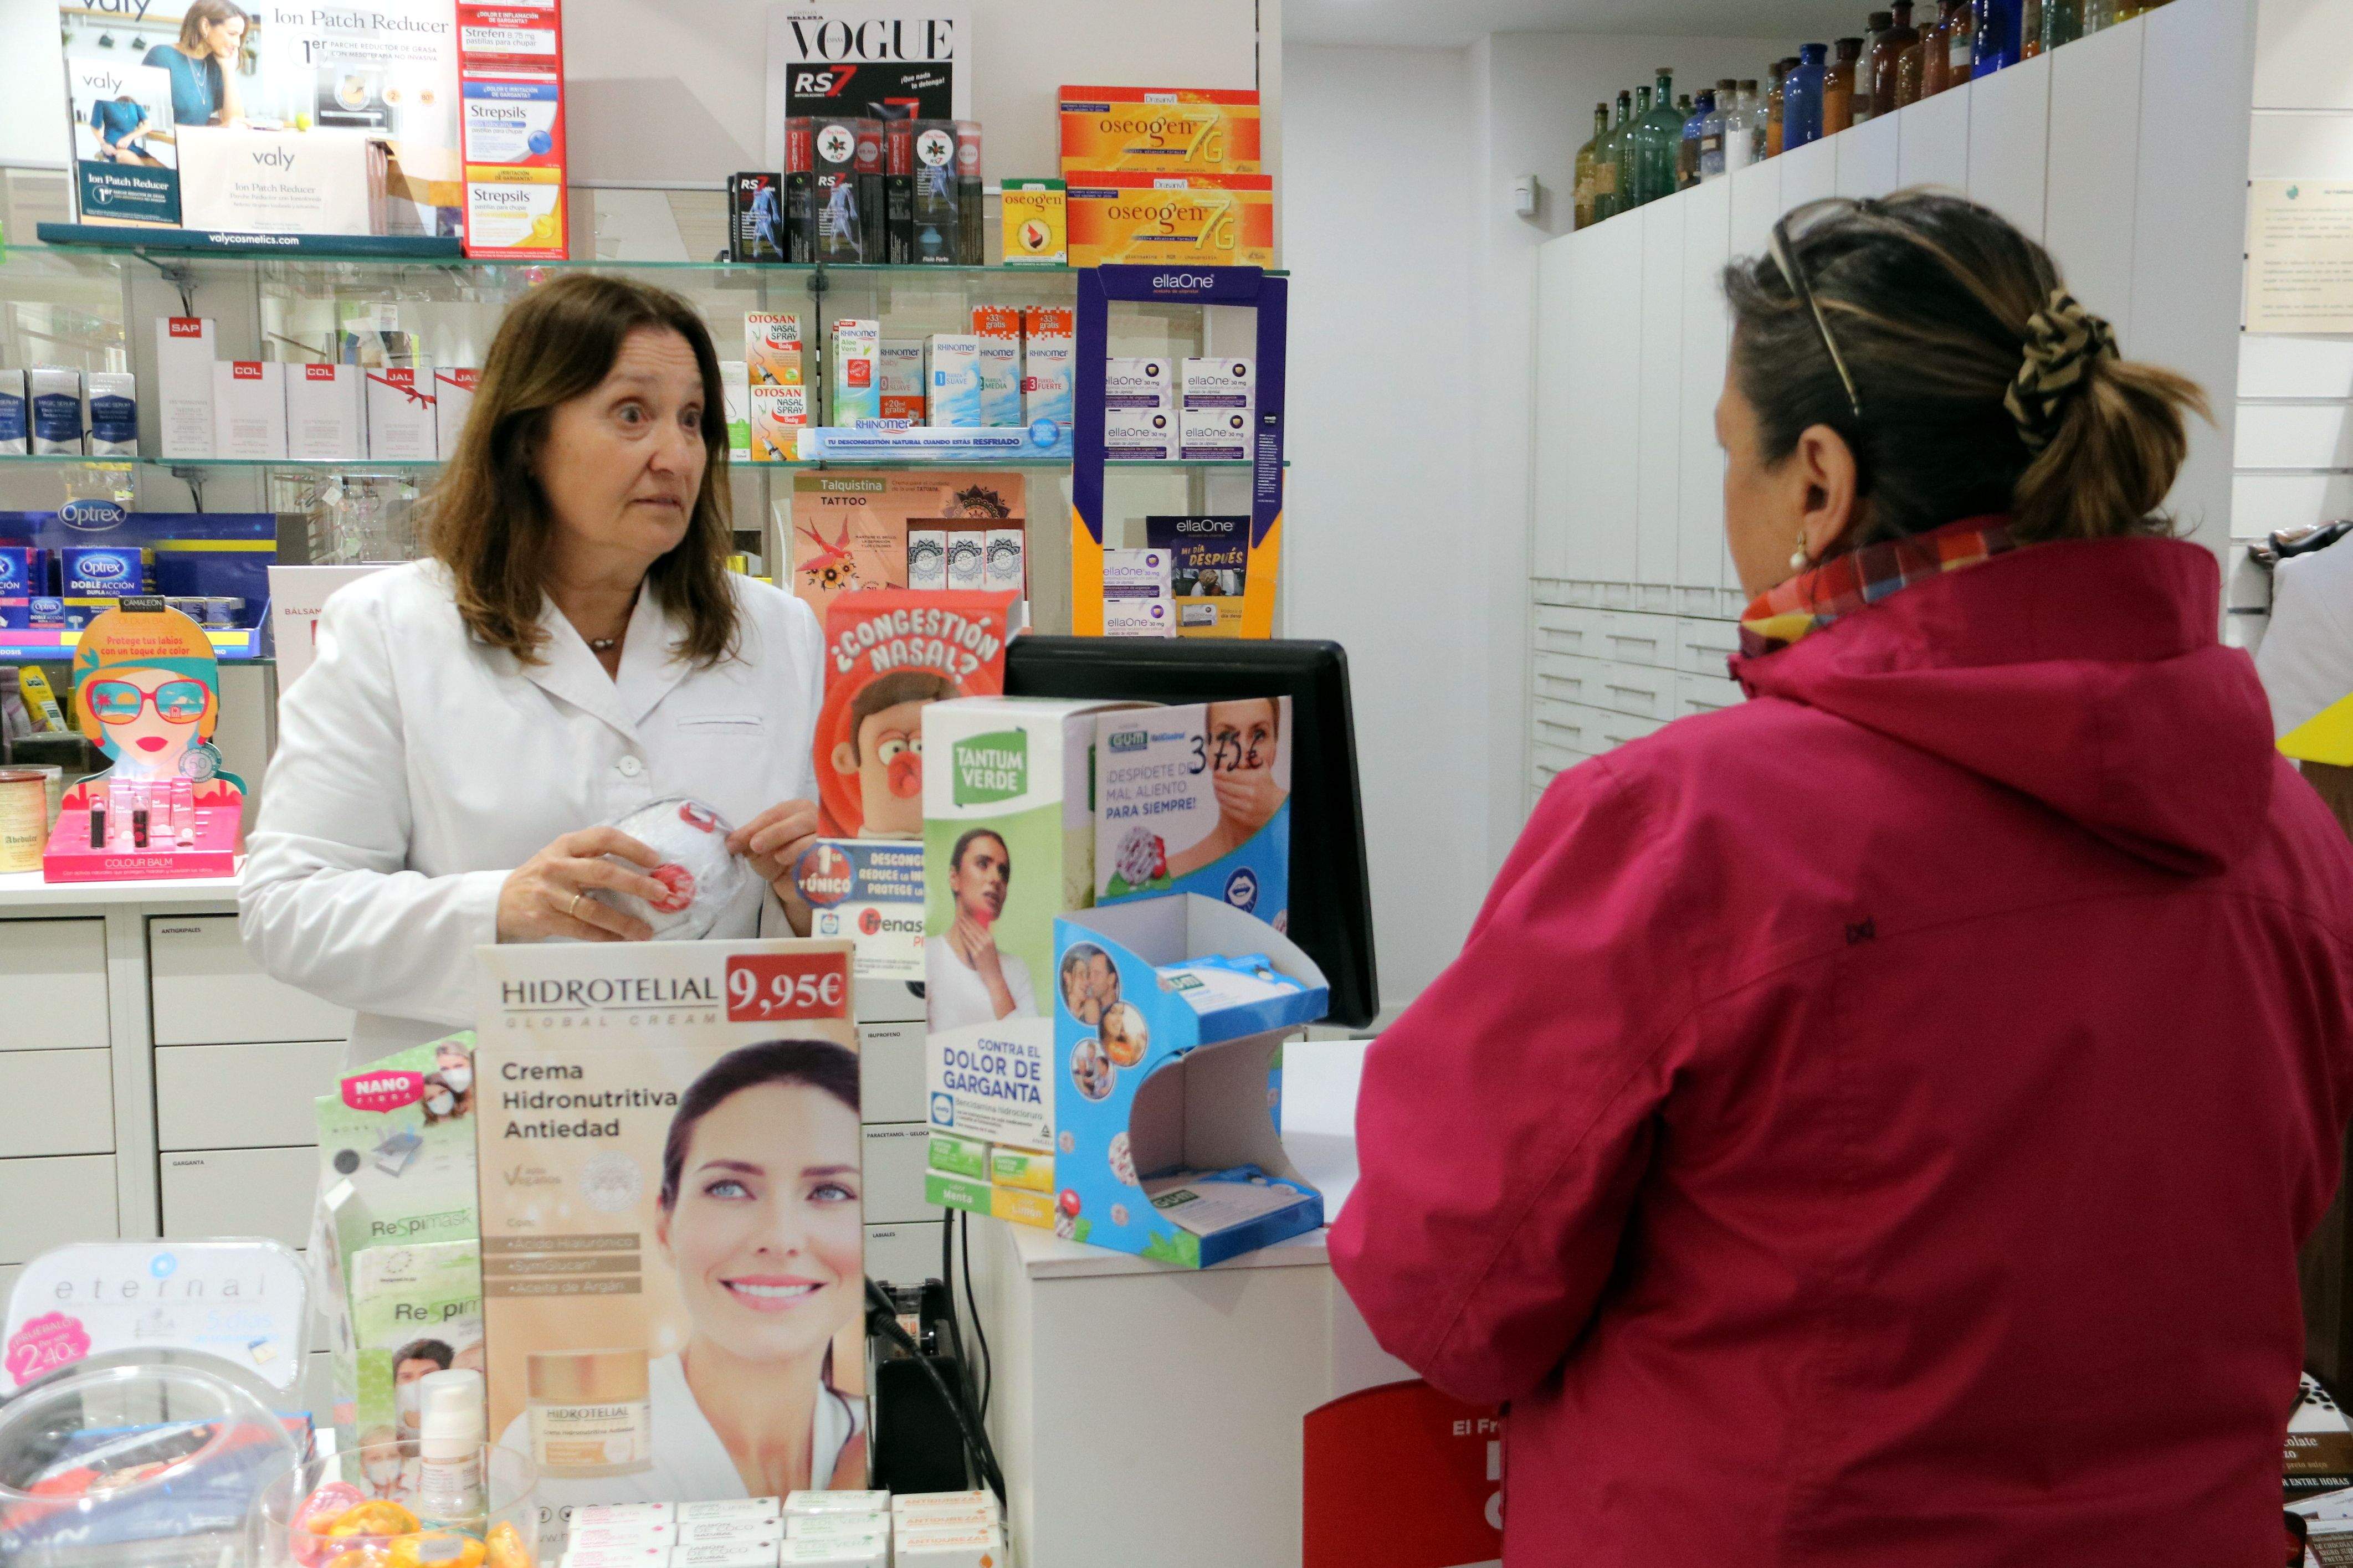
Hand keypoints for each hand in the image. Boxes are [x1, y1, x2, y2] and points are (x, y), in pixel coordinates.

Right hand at [496, 828, 668, 942]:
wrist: (500, 901)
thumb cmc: (542, 878)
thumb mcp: (561, 858)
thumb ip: (592, 858)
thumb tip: (643, 871)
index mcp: (565, 845)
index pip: (603, 837)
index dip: (632, 847)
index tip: (655, 860)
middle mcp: (557, 865)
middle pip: (603, 872)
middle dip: (636, 884)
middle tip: (661, 893)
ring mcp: (549, 892)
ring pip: (594, 908)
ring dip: (624, 921)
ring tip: (645, 931)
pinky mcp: (543, 917)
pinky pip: (581, 929)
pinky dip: (604, 937)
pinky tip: (621, 941)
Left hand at [729, 797, 822, 886]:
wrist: (795, 884)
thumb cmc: (777, 858)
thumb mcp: (758, 850)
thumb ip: (746, 842)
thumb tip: (730, 843)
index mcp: (796, 809)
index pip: (776, 814)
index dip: (755, 827)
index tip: (735, 841)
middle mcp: (817, 818)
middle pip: (800, 821)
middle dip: (775, 833)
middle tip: (755, 846)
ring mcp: (830, 838)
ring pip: (813, 838)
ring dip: (792, 849)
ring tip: (779, 859)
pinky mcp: (836, 858)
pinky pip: (823, 858)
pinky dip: (808, 862)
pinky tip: (798, 868)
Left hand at [951, 914, 1004, 984]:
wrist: (993, 975)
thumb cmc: (991, 962)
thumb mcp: (991, 948)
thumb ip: (985, 939)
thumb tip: (978, 931)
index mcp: (991, 938)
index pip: (979, 926)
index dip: (972, 920)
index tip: (967, 915)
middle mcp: (986, 941)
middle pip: (974, 929)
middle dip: (966, 921)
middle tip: (960, 915)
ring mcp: (981, 947)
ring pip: (969, 934)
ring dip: (963, 927)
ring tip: (958, 922)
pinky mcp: (975, 954)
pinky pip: (967, 943)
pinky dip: (962, 937)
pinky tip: (959, 933)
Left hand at [1211, 765, 1286, 835]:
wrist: (1276, 807)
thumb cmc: (1266, 786)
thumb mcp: (1263, 770)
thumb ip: (1253, 759)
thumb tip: (1243, 750)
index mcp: (1255, 780)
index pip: (1231, 775)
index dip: (1220, 773)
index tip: (1215, 772)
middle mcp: (1251, 793)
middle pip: (1225, 786)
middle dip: (1217, 782)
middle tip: (1214, 779)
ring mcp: (1247, 807)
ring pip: (1224, 797)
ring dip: (1217, 791)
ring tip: (1216, 787)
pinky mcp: (1244, 817)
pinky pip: (1227, 808)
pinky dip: (1222, 801)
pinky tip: (1221, 797)